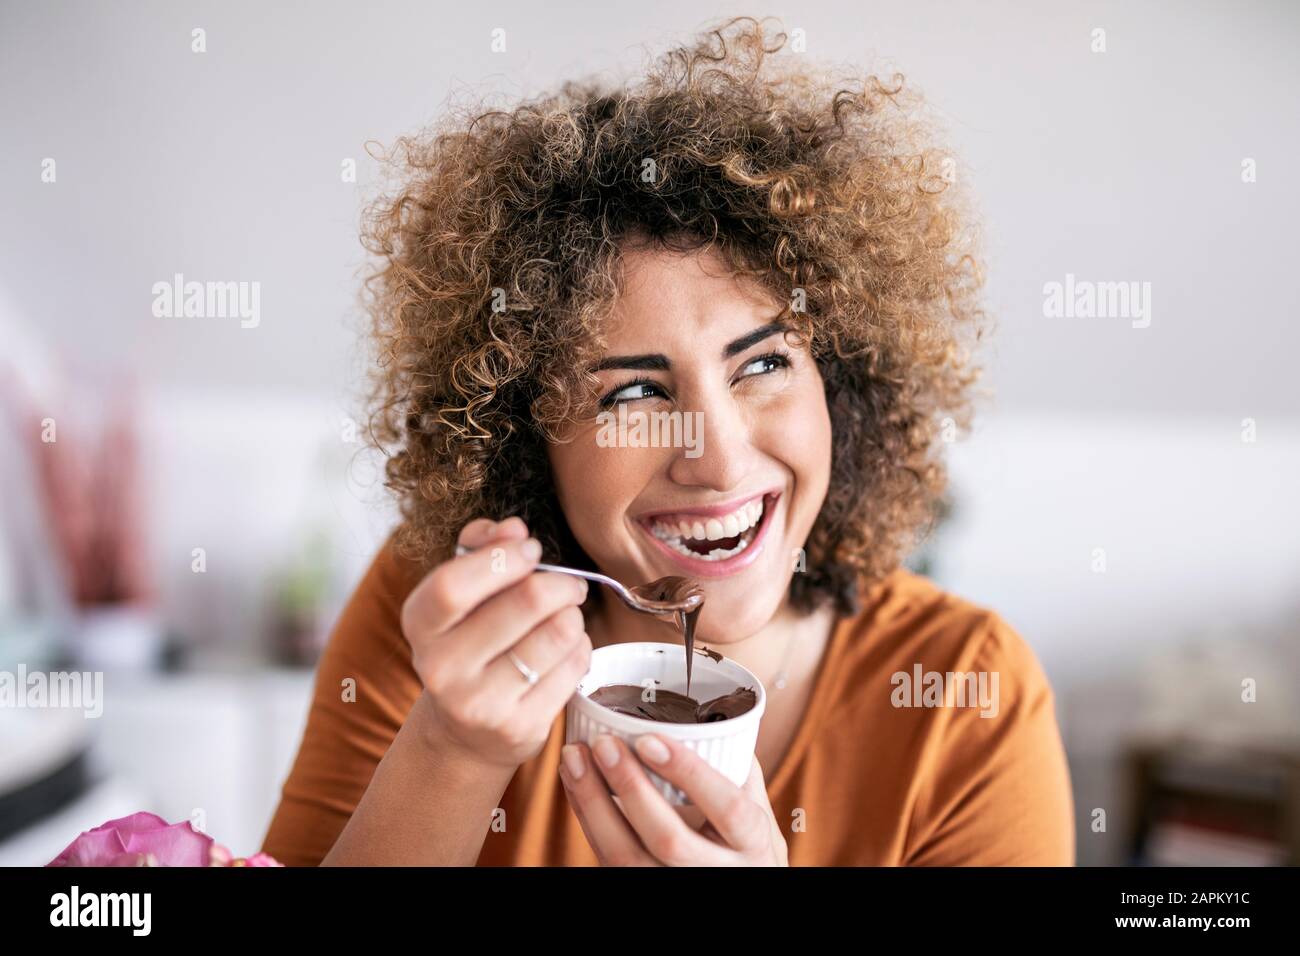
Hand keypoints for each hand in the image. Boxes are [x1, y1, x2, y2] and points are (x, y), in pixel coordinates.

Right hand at [400, 517, 591, 767]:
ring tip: (566, 616)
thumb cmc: (469, 642)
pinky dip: (580, 647)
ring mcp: (481, 703)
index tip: (531, 549)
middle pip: (525, 603)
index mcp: (420, 625)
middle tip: (569, 584)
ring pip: (559, 633)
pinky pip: (574, 666)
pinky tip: (565, 650)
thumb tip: (512, 529)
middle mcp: (442, 668)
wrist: (467, 731)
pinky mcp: (521, 727)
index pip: (453, 585)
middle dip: (560, 584)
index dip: (502, 559)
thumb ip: (479, 548)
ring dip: (573, 616)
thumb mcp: (460, 593)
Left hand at [558, 733, 788, 865]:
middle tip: (603, 744)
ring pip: (626, 858)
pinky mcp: (641, 888)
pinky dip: (586, 818)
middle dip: (630, 788)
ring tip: (574, 757)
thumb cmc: (747, 849)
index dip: (689, 773)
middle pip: (668, 839)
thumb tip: (708, 714)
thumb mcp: (760, 814)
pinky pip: (607, 858)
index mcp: (754, 844)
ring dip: (593, 804)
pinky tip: (574, 783)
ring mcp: (676, 885)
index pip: (728, 809)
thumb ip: (738, 771)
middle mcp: (718, 872)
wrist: (742, 894)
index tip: (650, 739)